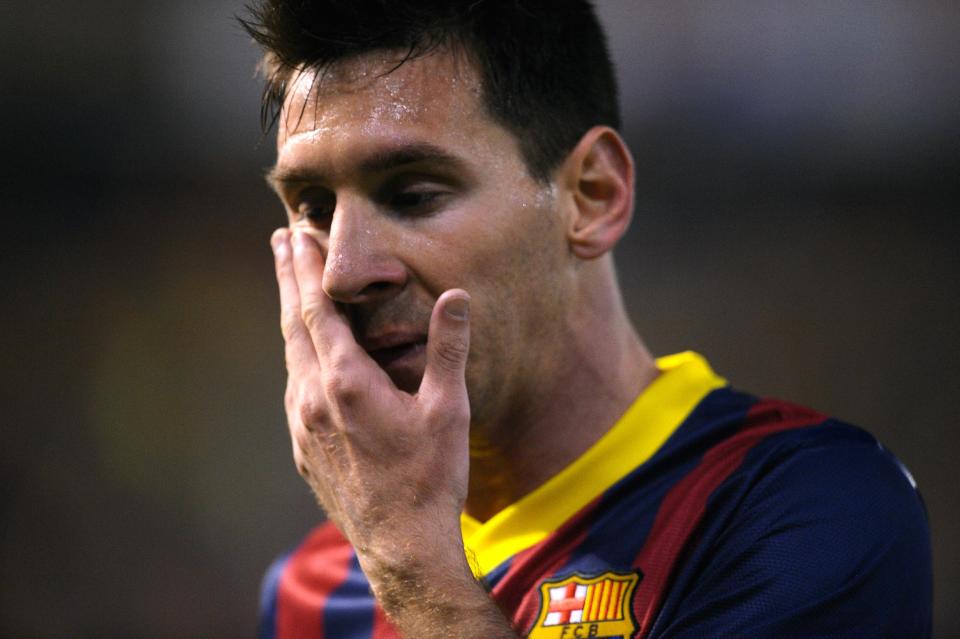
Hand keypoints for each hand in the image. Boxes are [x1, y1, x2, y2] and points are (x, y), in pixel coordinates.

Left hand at [271, 227, 471, 574]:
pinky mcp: (303, 449)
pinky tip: (305, 357)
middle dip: (287, 278)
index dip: (306, 268)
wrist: (402, 545)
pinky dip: (298, 356)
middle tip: (280, 240)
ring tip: (291, 289)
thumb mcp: (448, 409)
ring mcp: (303, 426)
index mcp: (347, 382)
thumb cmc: (430, 476)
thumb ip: (449, 348)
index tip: (296, 234)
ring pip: (291, 356)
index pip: (316, 310)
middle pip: (293, 324)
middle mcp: (313, 399)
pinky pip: (295, 389)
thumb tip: (458, 295)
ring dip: (291, 317)